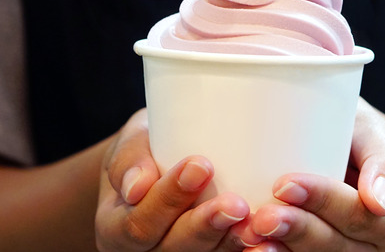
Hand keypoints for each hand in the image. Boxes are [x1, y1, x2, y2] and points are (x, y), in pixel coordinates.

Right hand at [95, 109, 263, 250]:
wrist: (160, 166)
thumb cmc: (146, 149)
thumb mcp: (131, 142)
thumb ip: (129, 158)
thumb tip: (137, 186)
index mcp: (116, 226)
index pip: (138, 223)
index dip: (168, 199)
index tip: (200, 165)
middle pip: (173, 250)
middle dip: (205, 227)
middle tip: (236, 204)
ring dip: (231, 243)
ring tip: (256, 223)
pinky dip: (247, 251)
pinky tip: (268, 241)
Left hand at [241, 98, 384, 250]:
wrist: (329, 138)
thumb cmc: (352, 130)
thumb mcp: (372, 130)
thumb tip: (380, 202)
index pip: (363, 216)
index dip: (325, 202)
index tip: (286, 183)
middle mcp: (373, 246)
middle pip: (337, 247)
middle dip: (299, 230)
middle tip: (263, 215)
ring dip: (281, 249)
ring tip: (250, 233)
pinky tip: (249, 247)